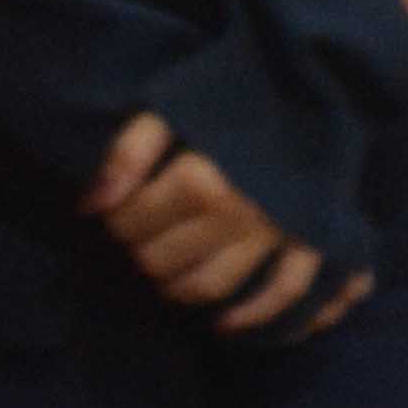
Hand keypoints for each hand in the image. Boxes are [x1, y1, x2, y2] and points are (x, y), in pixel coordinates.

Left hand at [86, 111, 366, 332]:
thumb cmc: (236, 95)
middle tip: (140, 240)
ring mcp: (276, 234)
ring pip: (210, 285)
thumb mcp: (174, 108)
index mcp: (201, 178)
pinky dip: (254, 316)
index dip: (115, 220)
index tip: (118, 211)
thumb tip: (91, 207)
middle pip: (163, 260)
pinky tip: (225, 324)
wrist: (316, 83)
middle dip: (139, 252)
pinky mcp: (311, 241)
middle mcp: (238, 214)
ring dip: (177, 287)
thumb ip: (129, 153)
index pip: (132, 223)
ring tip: (166, 273)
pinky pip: (283, 293)